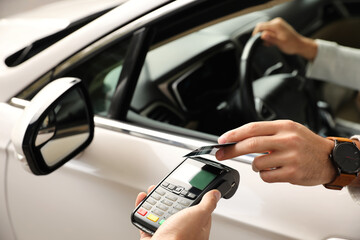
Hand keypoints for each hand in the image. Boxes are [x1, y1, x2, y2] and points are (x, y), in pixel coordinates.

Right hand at [135, 186, 220, 239]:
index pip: (198, 210)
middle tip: (165, 188)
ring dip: (155, 201)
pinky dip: (143, 210)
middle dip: (170, 197)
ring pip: (160, 214)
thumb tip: (216, 194)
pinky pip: (146, 221)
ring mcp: (167, 235)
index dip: (192, 197)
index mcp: (198, 228)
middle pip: (177, 210)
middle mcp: (183, 233)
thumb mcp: (199, 214)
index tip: (185, 188)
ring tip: (153, 192)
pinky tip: (143, 202)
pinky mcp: (153, 237)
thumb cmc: (180, 238)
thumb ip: (208, 203)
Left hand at [216, 120, 335, 185]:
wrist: (330, 159)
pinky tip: (275, 171)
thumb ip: (267, 133)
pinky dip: (265, 175)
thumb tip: (239, 140)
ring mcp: (291, 157)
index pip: (252, 128)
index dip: (234, 134)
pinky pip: (266, 176)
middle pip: (250, 144)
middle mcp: (287, 140)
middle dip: (232, 150)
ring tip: (267, 163)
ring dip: (255, 165)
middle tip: (222, 154)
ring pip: (257, 163)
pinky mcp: (293, 173)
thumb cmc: (306, 145)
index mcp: (284, 126)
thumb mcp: (289, 130)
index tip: (222, 140)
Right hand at [252, 17, 316, 60]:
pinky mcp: (277, 26)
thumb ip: (271, 38)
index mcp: (276, 25)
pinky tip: (273, 41)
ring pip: (264, 29)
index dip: (256, 33)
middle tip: (267, 43)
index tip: (256, 40)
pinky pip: (268, 30)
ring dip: (265, 37)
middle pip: (262, 27)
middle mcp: (277, 22)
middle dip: (261, 36)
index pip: (260, 26)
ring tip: (272, 43)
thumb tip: (263, 35)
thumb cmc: (291, 45)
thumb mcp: (280, 43)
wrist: (299, 45)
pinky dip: (268, 36)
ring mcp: (277, 23)